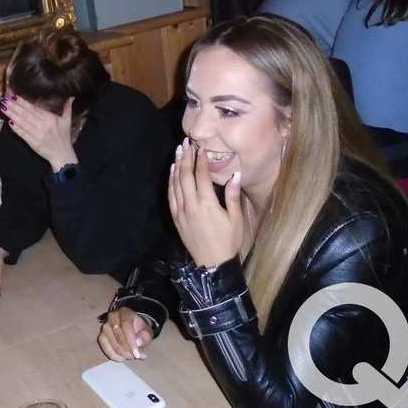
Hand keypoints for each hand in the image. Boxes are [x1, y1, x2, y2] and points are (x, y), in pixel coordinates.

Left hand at [0, 96, 77, 171]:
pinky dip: (16, 128)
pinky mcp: (33, 143)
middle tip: (4, 99)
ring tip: (4, 108)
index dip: (23, 102)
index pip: (34, 108)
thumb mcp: (67, 121)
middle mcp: (42, 125)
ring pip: (22, 123)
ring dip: (12, 115)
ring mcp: (37, 134)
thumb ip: (67, 108)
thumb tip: (71, 97)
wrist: (62, 155)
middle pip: (26, 114)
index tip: (14, 95)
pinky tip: (9, 122)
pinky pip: (23, 134)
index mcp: (50, 119)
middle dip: (14, 106)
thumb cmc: (64, 137)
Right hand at [97, 307, 152, 361]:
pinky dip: (115, 356)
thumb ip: (145, 336)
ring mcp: (105, 326)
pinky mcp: (101, 336)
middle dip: (127, 349)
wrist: (132, 329)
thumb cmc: (139, 330)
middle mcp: (112, 317)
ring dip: (122, 354)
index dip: (131, 341)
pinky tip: (123, 358)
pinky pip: (106, 349)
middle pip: (117, 335)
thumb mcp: (147, 332)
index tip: (137, 353)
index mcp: (124, 312)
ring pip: (111, 343)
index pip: (126, 325)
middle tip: (136, 356)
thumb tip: (138, 343)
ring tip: (131, 356)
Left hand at [168, 138, 243, 267]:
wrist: (212, 264)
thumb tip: (236, 174)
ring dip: (177, 165)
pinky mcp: (176, 217)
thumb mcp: (235, 219)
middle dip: (186, 157)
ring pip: (175, 183)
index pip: (201, 175)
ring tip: (179, 151)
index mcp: (207, 204)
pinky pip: (171, 195)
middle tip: (186, 142)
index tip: (201, 147)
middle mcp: (191, 205)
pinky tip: (173, 171)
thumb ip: (232, 195)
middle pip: (185, 175)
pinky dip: (171, 181)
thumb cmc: (228, 241)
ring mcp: (181, 211)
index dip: (201, 159)